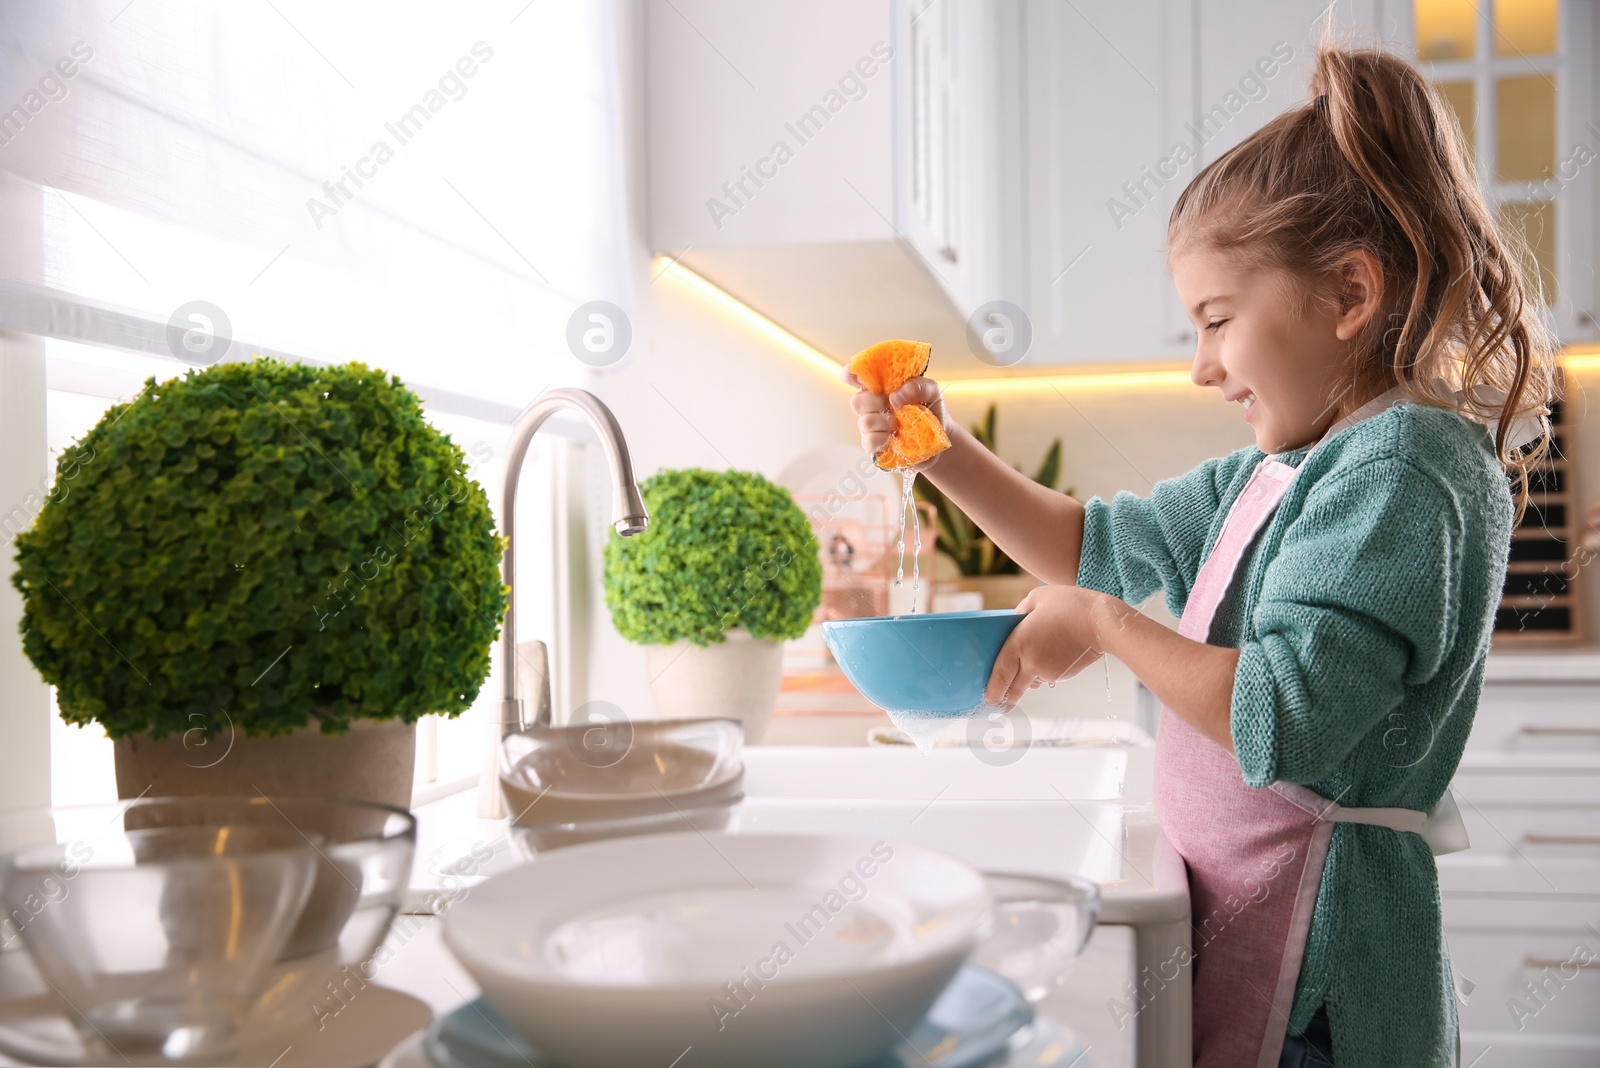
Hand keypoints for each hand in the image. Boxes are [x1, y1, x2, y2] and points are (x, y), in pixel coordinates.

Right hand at [844, 371, 951, 471]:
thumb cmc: (930, 411)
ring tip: (899, 424)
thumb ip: (919, 386)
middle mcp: (872, 406)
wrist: (939, 438)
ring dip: (884, 422)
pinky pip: (869, 442)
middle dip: (874, 402)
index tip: (852, 375)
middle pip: (856, 401)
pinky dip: (883, 439)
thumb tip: (895, 396)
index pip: (857, 377)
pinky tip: (894, 438)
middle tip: (893, 405)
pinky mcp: (874, 446)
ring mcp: (871, 427)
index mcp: (882, 388)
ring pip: (864, 422)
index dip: (851, 373)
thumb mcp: (931, 391)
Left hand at [983, 585, 1110, 707]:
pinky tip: (1050, 659)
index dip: (993, 689)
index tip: (988, 699)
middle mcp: (1031, 662)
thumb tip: (1016, 620)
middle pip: (1014, 688)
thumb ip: (1021, 611)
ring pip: (1032, 682)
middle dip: (1005, 700)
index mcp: (1019, 643)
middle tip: (999, 707)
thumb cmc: (1070, 605)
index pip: (1000, 674)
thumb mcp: (1037, 598)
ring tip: (1023, 679)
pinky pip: (1048, 676)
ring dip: (1026, 683)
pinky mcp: (1064, 674)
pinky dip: (1044, 672)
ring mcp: (1049, 671)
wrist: (1102, 622)